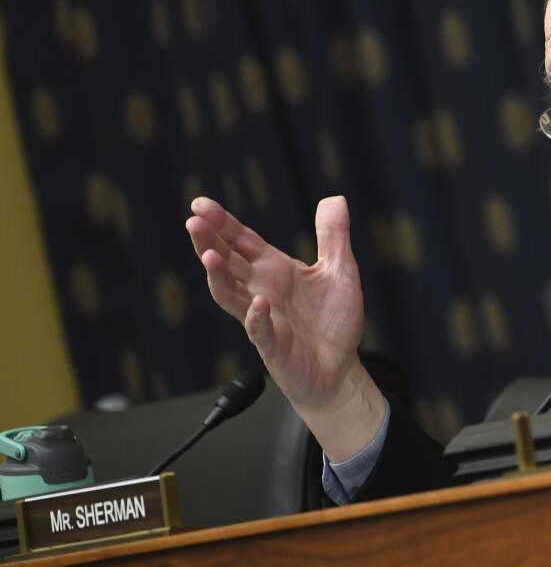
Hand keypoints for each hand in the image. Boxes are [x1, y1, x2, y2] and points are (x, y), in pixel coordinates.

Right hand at [186, 195, 385, 460]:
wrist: (340, 368)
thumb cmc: (335, 321)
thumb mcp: (340, 270)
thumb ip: (333, 236)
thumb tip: (334, 197)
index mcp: (274, 269)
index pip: (242, 241)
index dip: (222, 222)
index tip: (200, 203)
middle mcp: (262, 290)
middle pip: (228, 262)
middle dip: (209, 241)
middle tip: (193, 221)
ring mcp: (263, 318)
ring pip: (231, 295)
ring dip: (218, 276)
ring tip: (210, 255)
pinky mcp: (274, 345)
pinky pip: (260, 330)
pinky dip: (257, 317)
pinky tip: (258, 303)